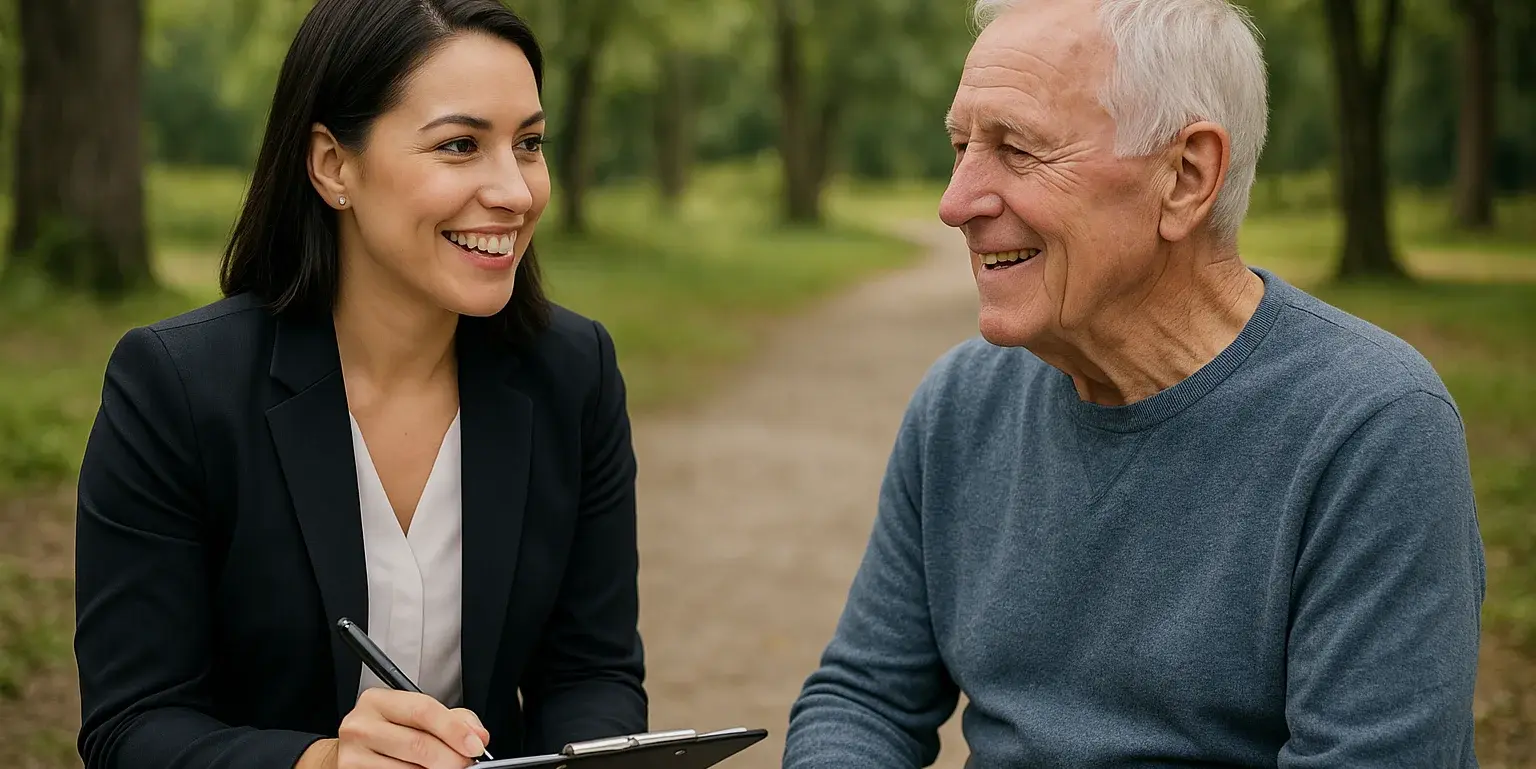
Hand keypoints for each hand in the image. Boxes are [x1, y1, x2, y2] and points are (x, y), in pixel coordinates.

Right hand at [302, 688, 490, 768]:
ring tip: (447, 768)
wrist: (350, 753)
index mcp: (377, 701)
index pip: (423, 710)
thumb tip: (479, 736)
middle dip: (451, 758)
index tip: (476, 746)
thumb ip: (453, 719)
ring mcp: (353, 755)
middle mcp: (361, 725)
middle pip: (418, 744)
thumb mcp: (417, 715)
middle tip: (467, 764)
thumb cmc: (389, 731)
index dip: (454, 730)